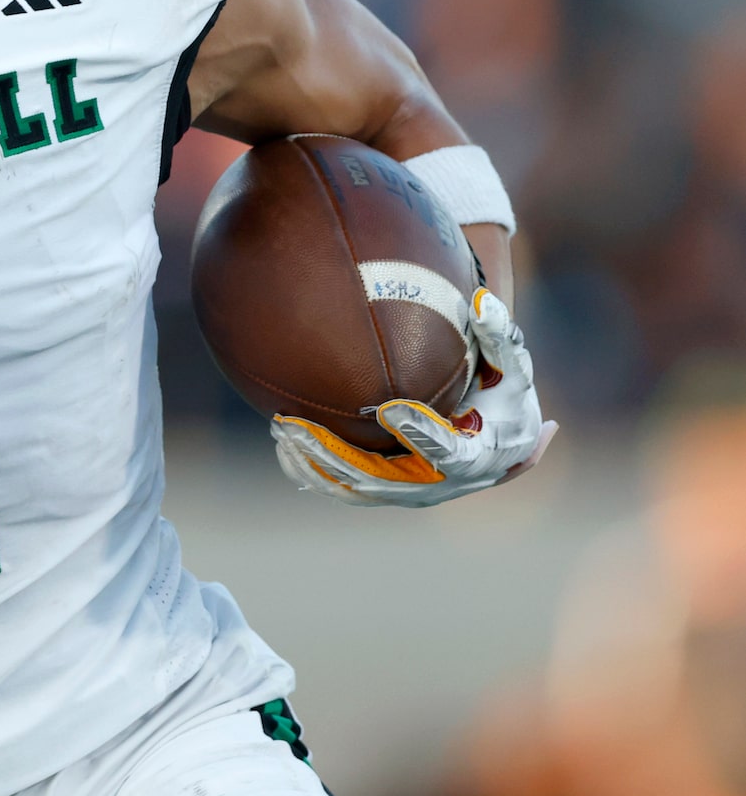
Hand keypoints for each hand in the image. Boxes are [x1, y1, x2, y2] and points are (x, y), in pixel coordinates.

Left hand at [271, 287, 555, 505]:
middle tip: (296, 427)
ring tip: (281, 431)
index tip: (389, 410)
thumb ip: (499, 337)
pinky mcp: (393, 494)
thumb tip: (481, 300)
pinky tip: (284, 449)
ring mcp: (414, 493)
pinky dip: (317, 474)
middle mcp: (442, 485)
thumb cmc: (508, 398)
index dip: (419, 432)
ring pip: (358, 488)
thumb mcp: (514, 369)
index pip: (445, 451)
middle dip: (336, 454)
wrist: (505, 441)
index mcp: (477, 459)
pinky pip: (348, 490)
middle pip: (383, 477)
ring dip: (317, 463)